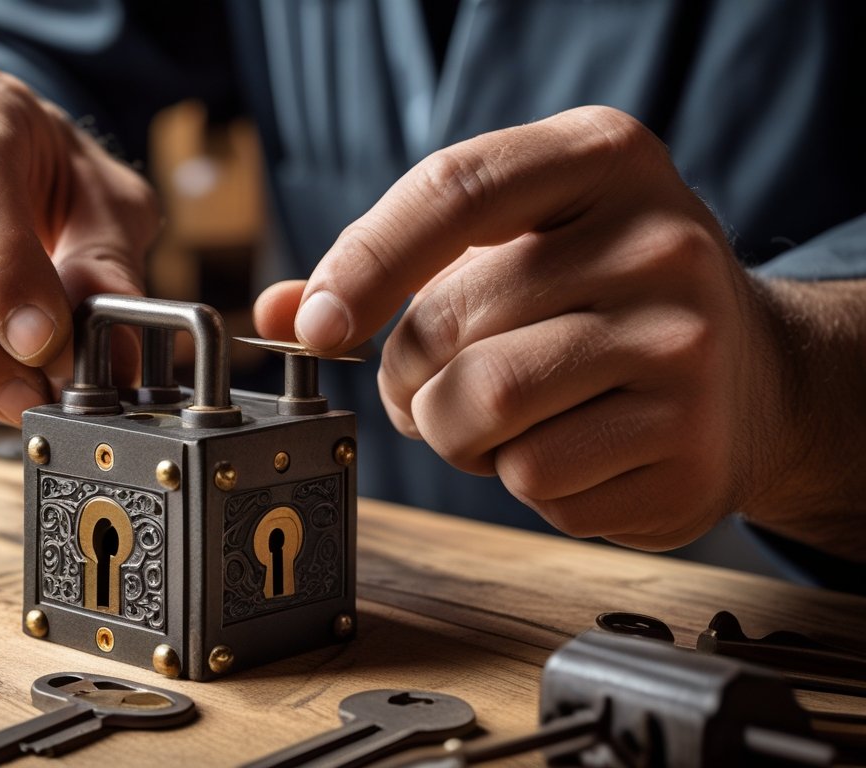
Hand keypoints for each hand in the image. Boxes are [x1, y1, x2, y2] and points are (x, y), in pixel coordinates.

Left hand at [256, 105, 802, 550]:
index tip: (314, 324)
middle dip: (409, 376)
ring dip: (456, 434)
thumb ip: (394, 266)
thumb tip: (277, 312)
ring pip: (482, 410)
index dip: (364, 262)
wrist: (750, 373)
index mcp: (604, 159)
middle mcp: (658, 243)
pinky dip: (522, 479)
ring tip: (499, 417)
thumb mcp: (516, 242)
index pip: (453, 191)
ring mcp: (684, 348)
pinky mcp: (689, 447)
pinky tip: (571, 447)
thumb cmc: (601, 296)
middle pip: (449, 325)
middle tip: (433, 386)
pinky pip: (537, 481)